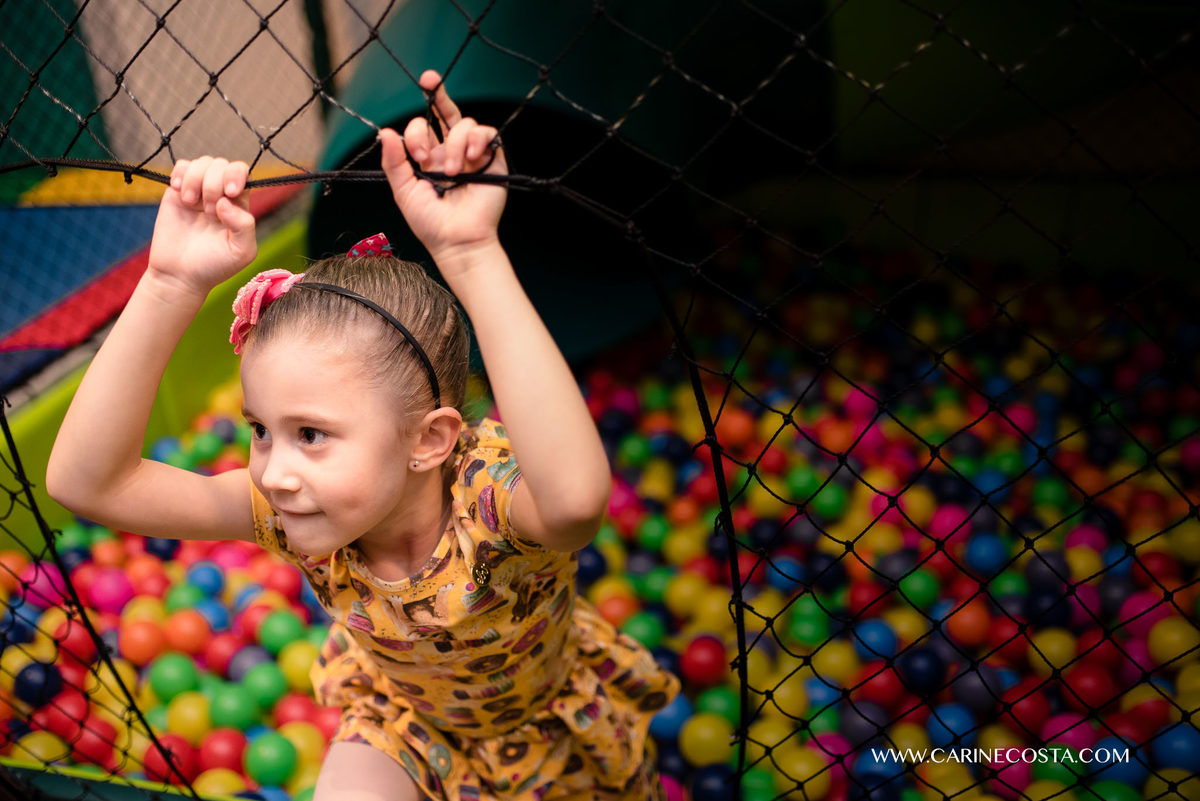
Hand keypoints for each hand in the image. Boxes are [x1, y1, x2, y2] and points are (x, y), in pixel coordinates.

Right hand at [148, 157, 257, 297]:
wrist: (179, 275)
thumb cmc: (214, 266)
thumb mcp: (241, 252)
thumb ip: (244, 226)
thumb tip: (226, 202)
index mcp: (239, 205)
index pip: (243, 174)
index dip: (236, 176)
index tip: (230, 193)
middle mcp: (220, 194)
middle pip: (222, 165)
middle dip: (215, 184)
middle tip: (209, 212)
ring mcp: (198, 191)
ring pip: (202, 162)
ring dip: (197, 180)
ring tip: (192, 204)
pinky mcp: (176, 192)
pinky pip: (182, 166)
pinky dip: (181, 175)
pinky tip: (179, 193)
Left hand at [380, 70, 506, 276]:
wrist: (457, 240)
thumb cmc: (430, 222)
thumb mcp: (403, 190)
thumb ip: (394, 162)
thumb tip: (386, 131)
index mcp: (429, 158)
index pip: (422, 128)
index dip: (417, 132)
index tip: (417, 154)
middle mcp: (450, 152)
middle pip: (445, 113)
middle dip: (437, 93)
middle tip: (429, 78)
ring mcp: (471, 155)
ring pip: (464, 124)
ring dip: (455, 143)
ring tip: (453, 171)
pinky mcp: (492, 160)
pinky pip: (487, 133)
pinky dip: (476, 140)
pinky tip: (469, 159)